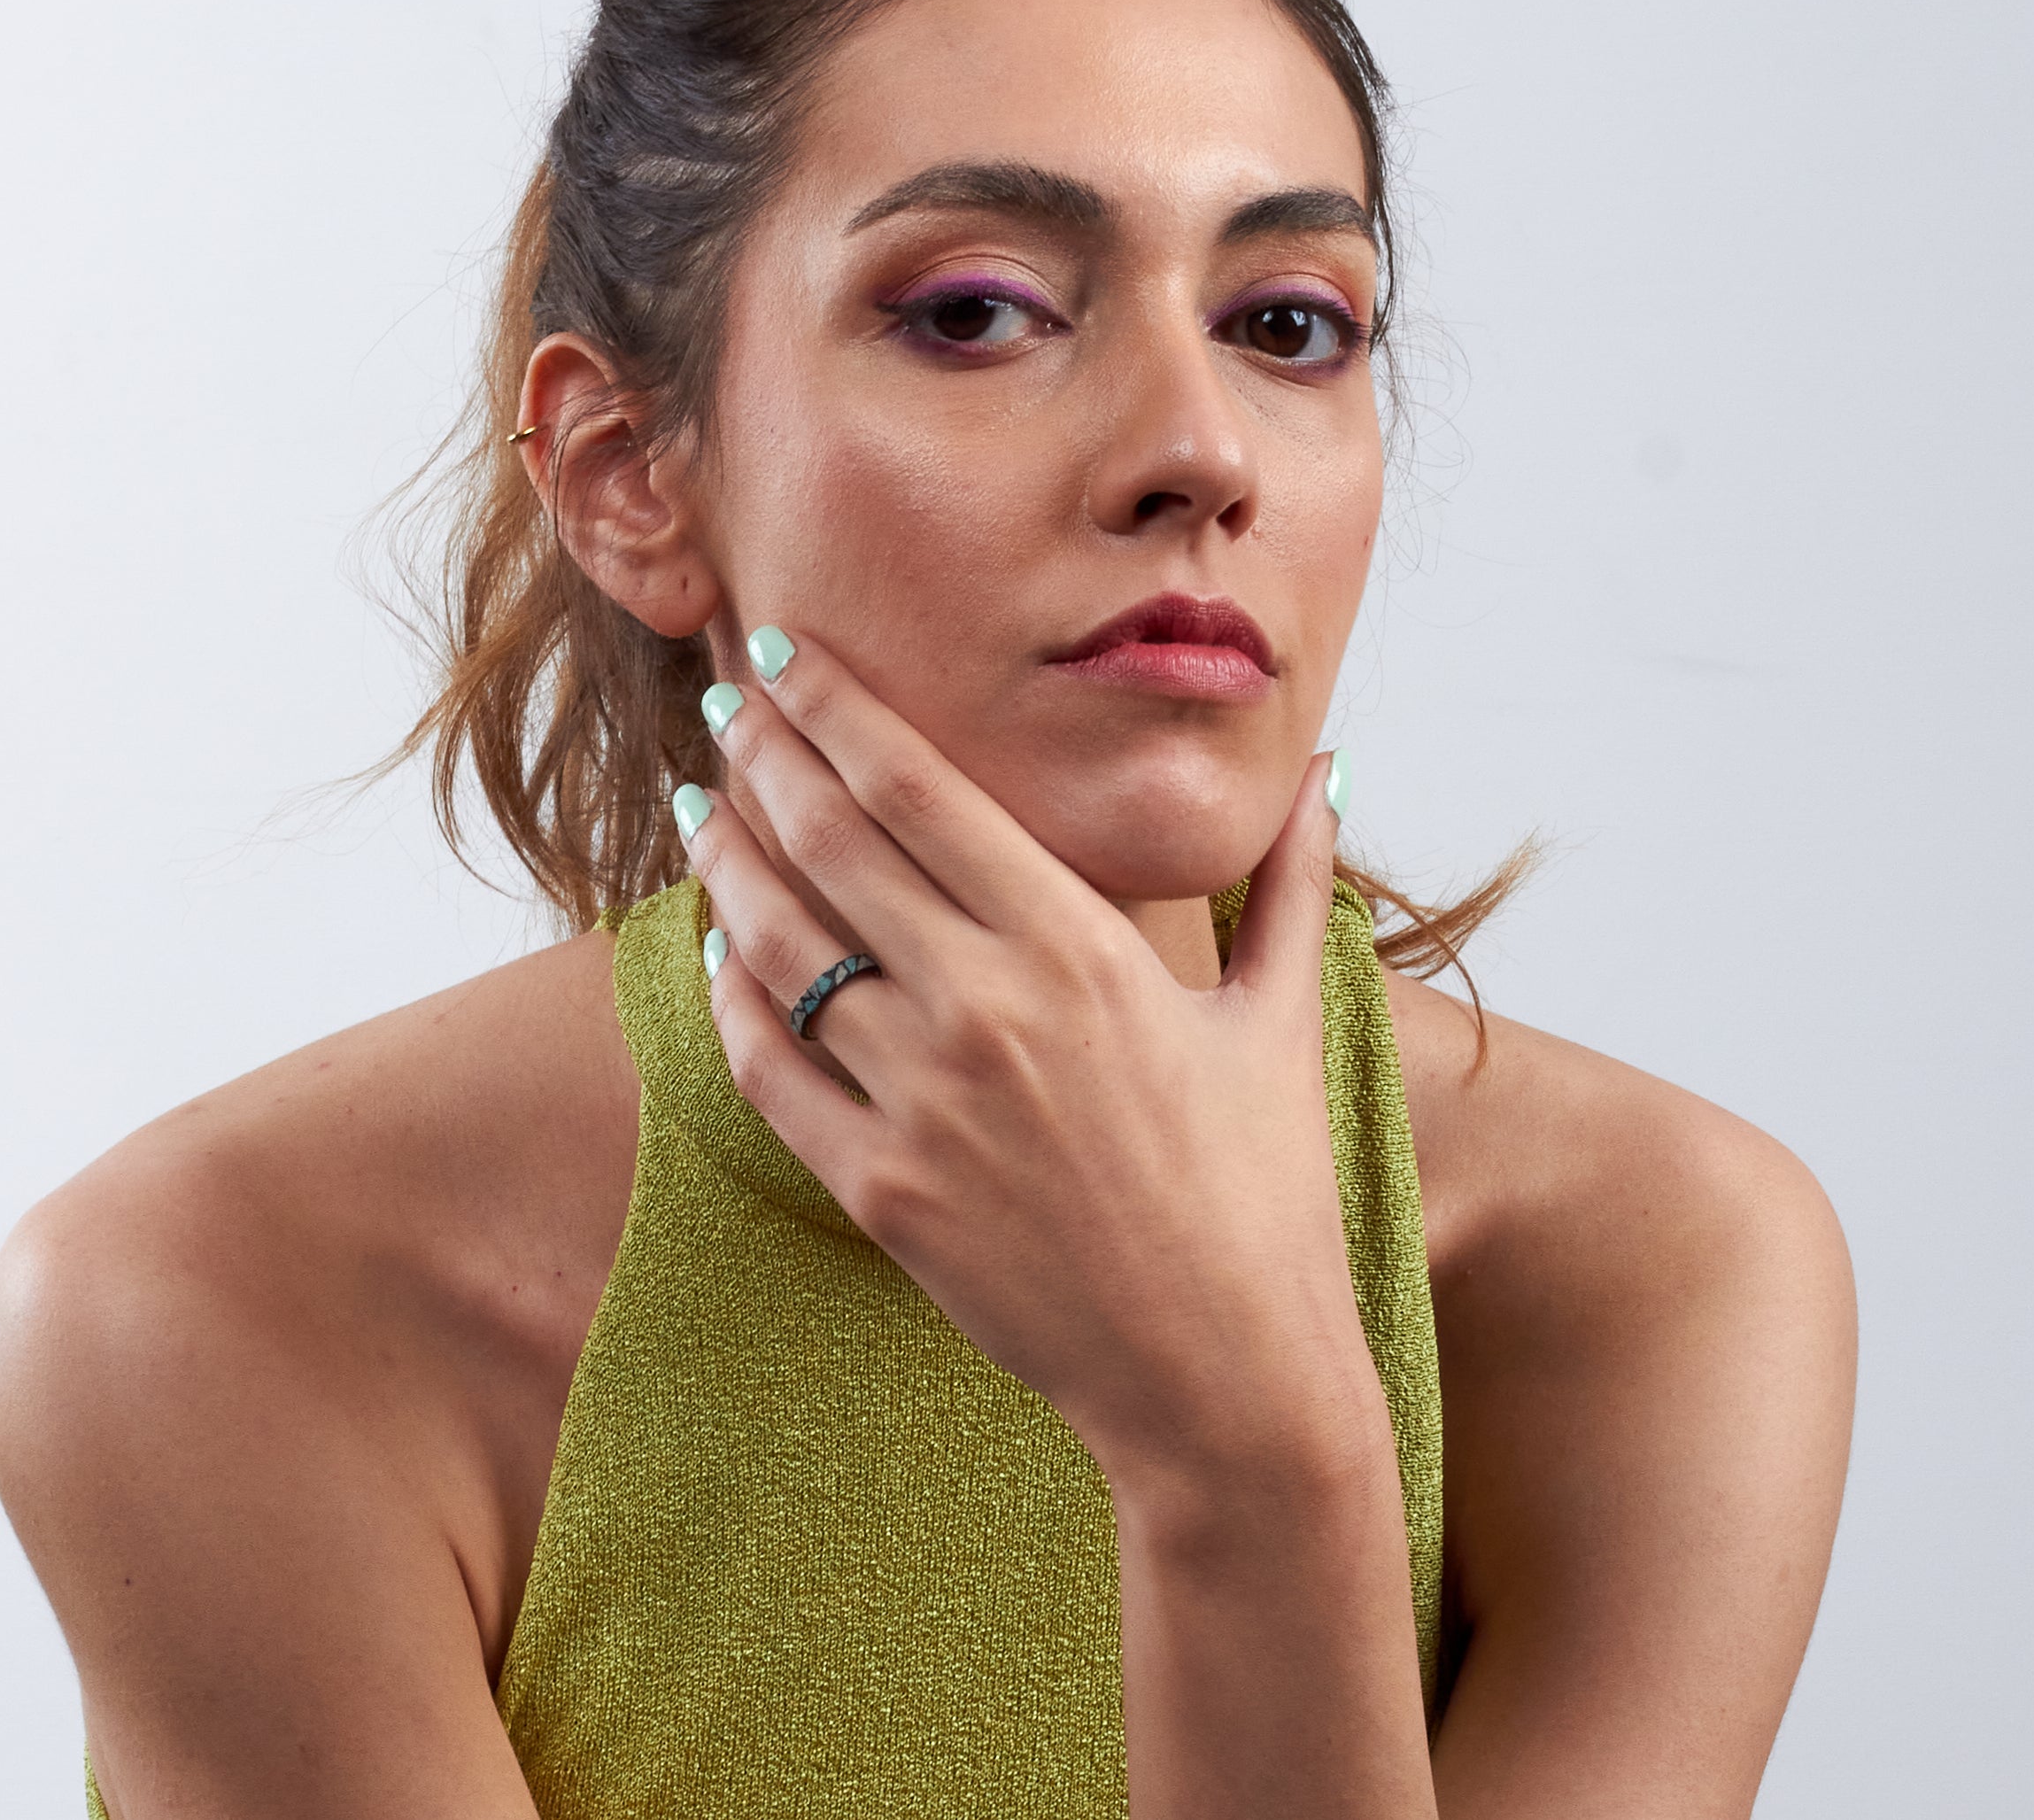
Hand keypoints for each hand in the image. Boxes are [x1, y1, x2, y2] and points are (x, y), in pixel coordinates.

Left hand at [680, 628, 1389, 1493]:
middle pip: (831, 842)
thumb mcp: (1284, 1019)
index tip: (784, 654)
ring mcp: (921, 1104)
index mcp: (1080, 947)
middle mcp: (985, 1009)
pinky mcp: (880, 1190)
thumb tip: (1331, 768)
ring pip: (779, 945)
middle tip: (723, 701)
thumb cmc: (1264, 1193)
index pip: (919, 788)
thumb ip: (1291, 880)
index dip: (836, 709)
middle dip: (762, 754)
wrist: (1225, 1379)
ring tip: (701, 803)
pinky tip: (718, 950)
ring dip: (727, 858)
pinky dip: (729, 996)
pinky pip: (767, 1068)